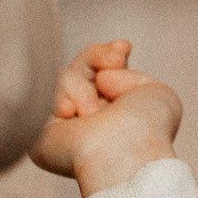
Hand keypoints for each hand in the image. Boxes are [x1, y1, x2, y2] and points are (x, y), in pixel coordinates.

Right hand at [30, 39, 183, 196]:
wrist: (124, 150)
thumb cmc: (148, 128)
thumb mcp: (156, 93)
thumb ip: (131, 76)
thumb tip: (100, 78)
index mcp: (117, 115)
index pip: (104, 75)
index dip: (108, 55)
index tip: (124, 48)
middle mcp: (90, 120)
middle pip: (81, 67)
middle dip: (97, 57)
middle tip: (115, 60)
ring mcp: (65, 125)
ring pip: (65, 77)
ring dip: (83, 88)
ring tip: (92, 112)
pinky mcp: (40, 130)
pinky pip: (48, 90)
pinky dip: (65, 94)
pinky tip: (70, 113)